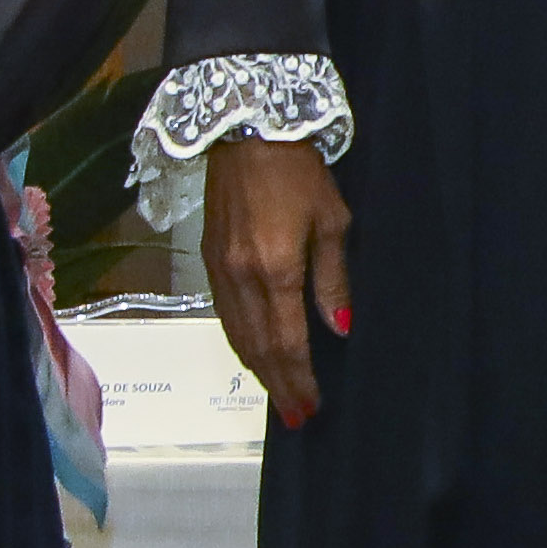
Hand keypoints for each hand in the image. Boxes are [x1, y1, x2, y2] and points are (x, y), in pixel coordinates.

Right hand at [203, 128, 350, 424]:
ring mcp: (220, 270)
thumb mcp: (331, 221)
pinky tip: (254, 354)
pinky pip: (224, 314)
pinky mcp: (208, 259)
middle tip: (296, 417)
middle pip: (259, 347)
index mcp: (276, 270)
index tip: (311, 406)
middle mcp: (242, 278)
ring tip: (278, 395)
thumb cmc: (299, 171)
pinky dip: (240, 342)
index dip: (300, 378)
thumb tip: (338, 328)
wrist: (244, 130)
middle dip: (279, 385)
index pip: (288, 340)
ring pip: (237, 335)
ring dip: (257, 370)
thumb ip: (332, 279)